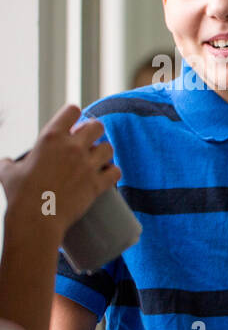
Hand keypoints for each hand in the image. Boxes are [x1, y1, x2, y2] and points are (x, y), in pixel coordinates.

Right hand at [0, 104, 119, 241]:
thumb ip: (9, 162)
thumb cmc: (19, 194)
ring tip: (95, 161)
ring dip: (103, 153)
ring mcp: (87, 165)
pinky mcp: (98, 184)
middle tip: (86, 144)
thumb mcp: (7, 172)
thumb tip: (6, 162)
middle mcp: (73, 147)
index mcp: (51, 137)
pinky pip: (116, 171)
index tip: (72, 126)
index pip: (72, 110)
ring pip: (109, 148)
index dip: (74, 116)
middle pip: (97, 125)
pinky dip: (112, 173)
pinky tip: (106, 176)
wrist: (36, 219)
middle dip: (94, 132)